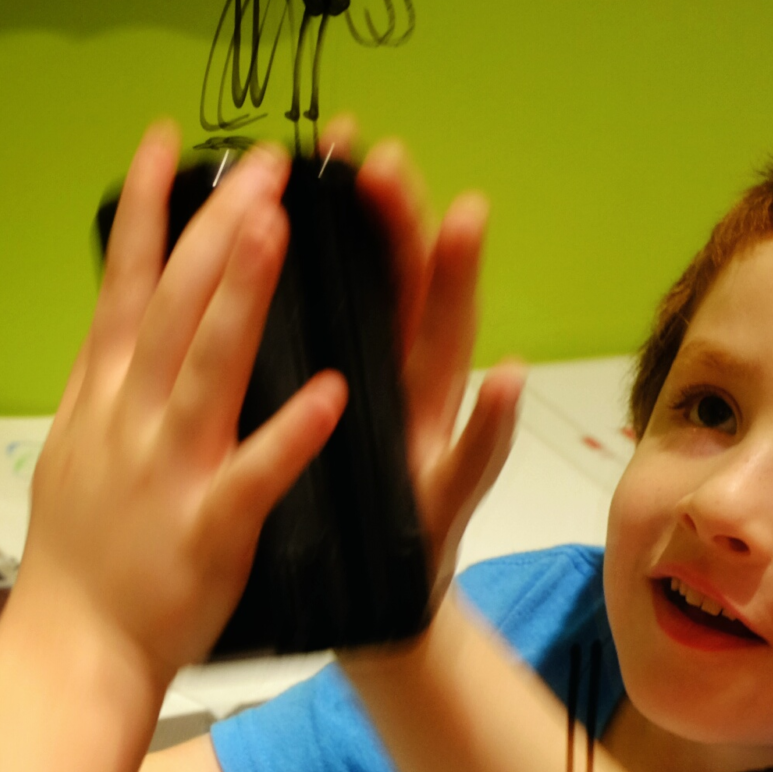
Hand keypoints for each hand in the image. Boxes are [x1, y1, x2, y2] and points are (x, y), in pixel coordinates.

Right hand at [14, 122, 346, 684]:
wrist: (72, 653)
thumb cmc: (80, 562)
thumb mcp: (73, 456)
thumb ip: (102, 391)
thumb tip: (112, 332)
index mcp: (102, 399)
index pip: (123, 286)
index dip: (143, 210)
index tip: (167, 140)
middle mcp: (130, 422)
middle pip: (171, 306)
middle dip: (214, 227)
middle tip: (261, 165)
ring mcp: (166, 473)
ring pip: (206, 369)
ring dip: (241, 295)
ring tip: (277, 228)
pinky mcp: (207, 529)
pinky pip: (254, 474)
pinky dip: (289, 434)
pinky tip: (326, 391)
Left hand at [322, 117, 524, 606]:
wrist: (372, 627)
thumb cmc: (341, 525)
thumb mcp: (313, 437)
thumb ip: (307, 364)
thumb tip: (266, 285)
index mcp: (364, 377)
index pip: (359, 279)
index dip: (353, 214)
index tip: (340, 144)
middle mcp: (407, 399)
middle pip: (407, 295)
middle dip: (402, 223)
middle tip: (388, 157)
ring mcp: (434, 447)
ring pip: (446, 355)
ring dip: (458, 286)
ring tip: (465, 215)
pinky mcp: (443, 507)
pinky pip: (472, 461)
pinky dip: (490, 421)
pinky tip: (506, 376)